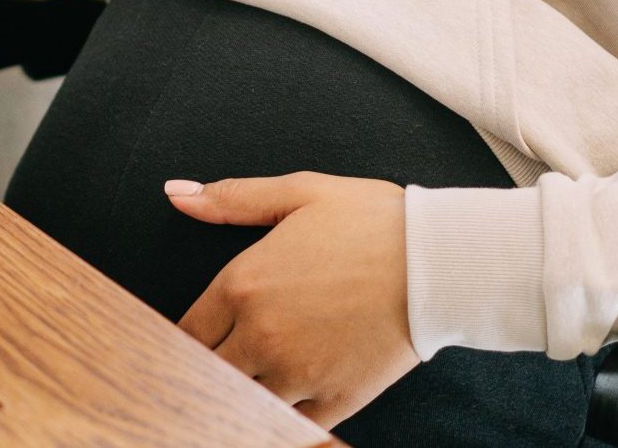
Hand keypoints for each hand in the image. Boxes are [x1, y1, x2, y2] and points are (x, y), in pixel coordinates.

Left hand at [165, 172, 418, 428]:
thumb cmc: (371, 221)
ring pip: (243, 401)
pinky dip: (282, 416)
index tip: (195, 338)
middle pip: (208, 370)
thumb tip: (177, 193)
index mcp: (242, 286)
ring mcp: (297, 373)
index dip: (186, 337)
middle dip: (208, 366)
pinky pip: (291, 423)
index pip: (186, 331)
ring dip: (243, 391)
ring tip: (253, 378)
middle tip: (220, 359)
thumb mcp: (298, 194)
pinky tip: (285, 400)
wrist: (440, 260)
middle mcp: (261, 336)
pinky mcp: (336, 398)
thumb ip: (232, 199)